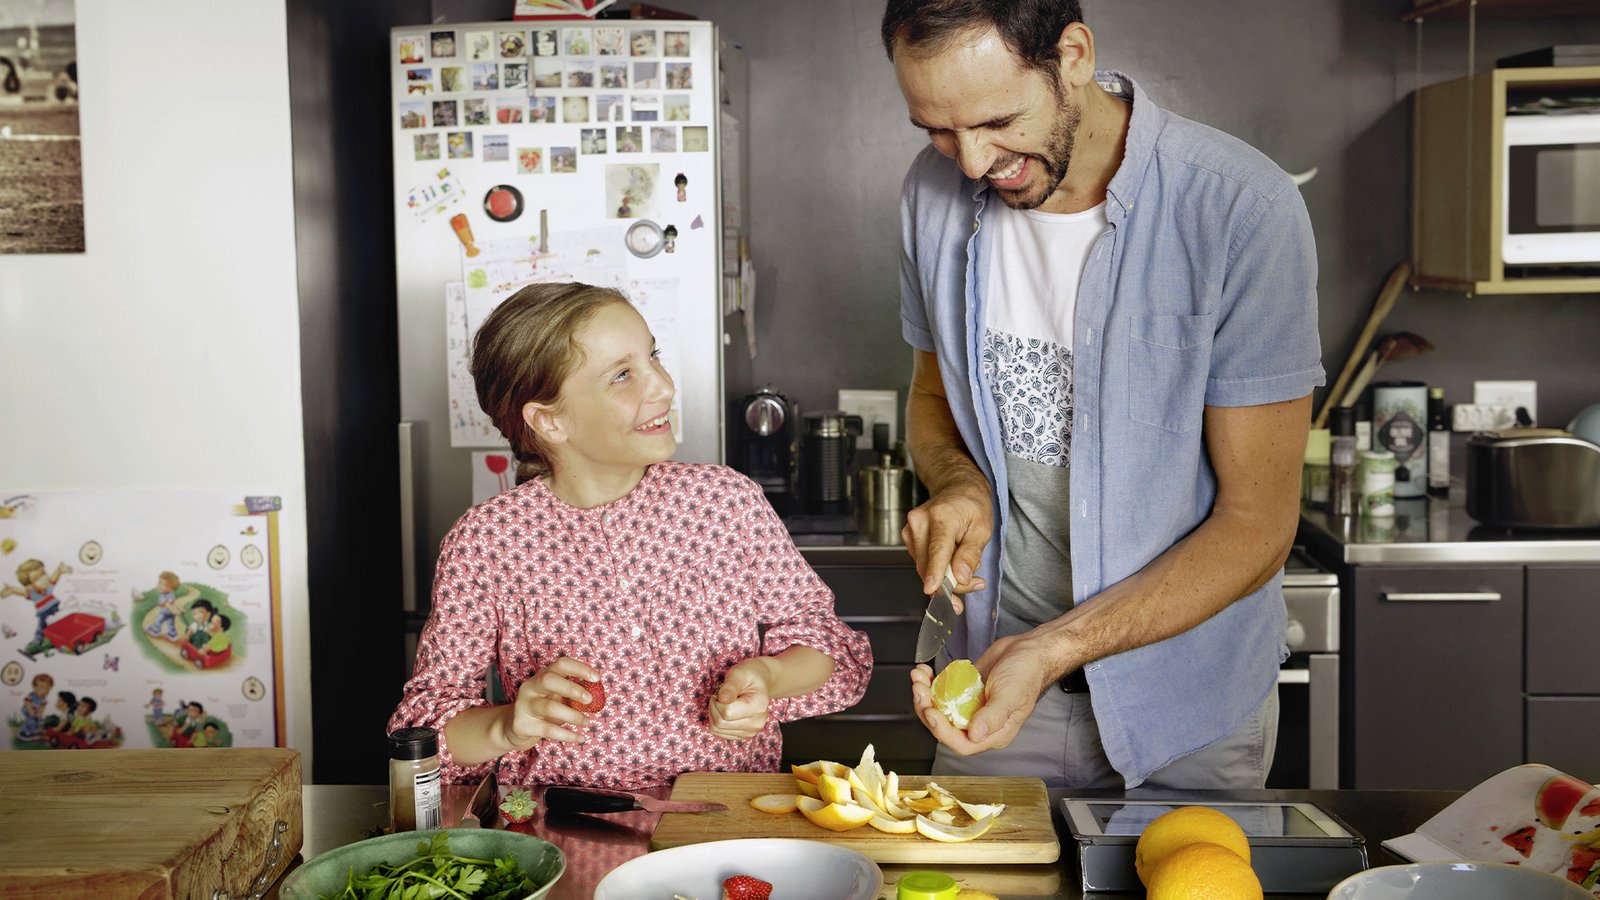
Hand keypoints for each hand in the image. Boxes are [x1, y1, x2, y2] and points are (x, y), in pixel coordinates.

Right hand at [503, 657, 599, 750]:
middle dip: (572, 689)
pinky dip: (567, 735)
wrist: (516, 728)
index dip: (579, 669)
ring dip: (573, 716)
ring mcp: (523, 705)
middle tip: (590, 700)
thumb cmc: (544, 709)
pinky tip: (580, 738)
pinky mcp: (521, 725)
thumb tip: (598, 697)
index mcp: (542, 676)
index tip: (597, 678)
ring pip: (549, 707)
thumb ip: (573, 695)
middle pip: (549, 680)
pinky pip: (548, 730)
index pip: (560, 664)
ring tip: (587, 722)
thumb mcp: (557, 698)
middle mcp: (530, 687)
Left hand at [708, 658, 772, 739]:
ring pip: (717, 729)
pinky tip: (724, 711)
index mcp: (759, 706)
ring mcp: (751, 731)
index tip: (721, 691)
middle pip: (720, 723)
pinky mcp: (743, 735)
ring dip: (713, 714)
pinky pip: (719, 733)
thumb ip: (730, 686)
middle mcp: (757, 723)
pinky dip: (715, 721)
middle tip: (720, 696)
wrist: (760, 682)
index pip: (727, 713)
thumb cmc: (748, 676)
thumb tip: (722, 699)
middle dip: (713, 707)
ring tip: (723, 703)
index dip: (717, 701)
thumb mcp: (738, 673)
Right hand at [901, 478, 991, 610]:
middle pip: (929, 565)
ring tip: (965, 566)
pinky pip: (922, 562)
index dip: (935, 572)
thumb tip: (961, 577)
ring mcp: (910, 530)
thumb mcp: (982, 528)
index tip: (932, 589)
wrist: (957, 488)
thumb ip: (971, 554)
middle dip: (951, 583)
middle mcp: (920, 522)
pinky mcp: (908, 538)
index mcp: (941, 516)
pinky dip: (937, 568)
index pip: (936, 549)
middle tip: (976, 583)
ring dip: (945, 577)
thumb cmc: (971, 505)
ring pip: (924, 568)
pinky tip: (951, 559)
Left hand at [909, 633, 1057, 753]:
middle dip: (927, 708)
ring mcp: (970, 706)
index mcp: (993, 733)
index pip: (961, 743)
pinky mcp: (964, 690)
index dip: (942, 731)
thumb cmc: (1027, 673)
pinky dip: (931, 682)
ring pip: (940, 708)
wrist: (1030, 649)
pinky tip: (926, 671)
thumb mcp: (1010, 695)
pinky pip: (942, 692)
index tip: (931, 711)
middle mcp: (979, 723)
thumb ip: (992, 716)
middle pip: (945, 726)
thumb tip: (974, 735)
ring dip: (925, 694)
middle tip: (919, 688)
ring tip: (919, 675)